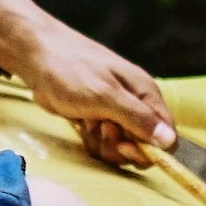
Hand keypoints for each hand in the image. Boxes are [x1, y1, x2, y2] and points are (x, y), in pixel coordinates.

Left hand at [17, 19, 171, 166]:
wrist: (36, 57)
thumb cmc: (70, 70)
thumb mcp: (105, 96)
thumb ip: (137, 119)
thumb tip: (169, 141)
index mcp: (145, 93)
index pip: (166, 133)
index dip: (149, 148)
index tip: (124, 146)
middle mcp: (135, 104)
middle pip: (142, 145)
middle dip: (120, 146)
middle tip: (101, 128)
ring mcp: (115, 112)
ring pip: (120, 147)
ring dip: (103, 143)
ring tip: (88, 121)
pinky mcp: (97, 119)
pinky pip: (103, 143)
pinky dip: (91, 139)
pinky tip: (80, 123)